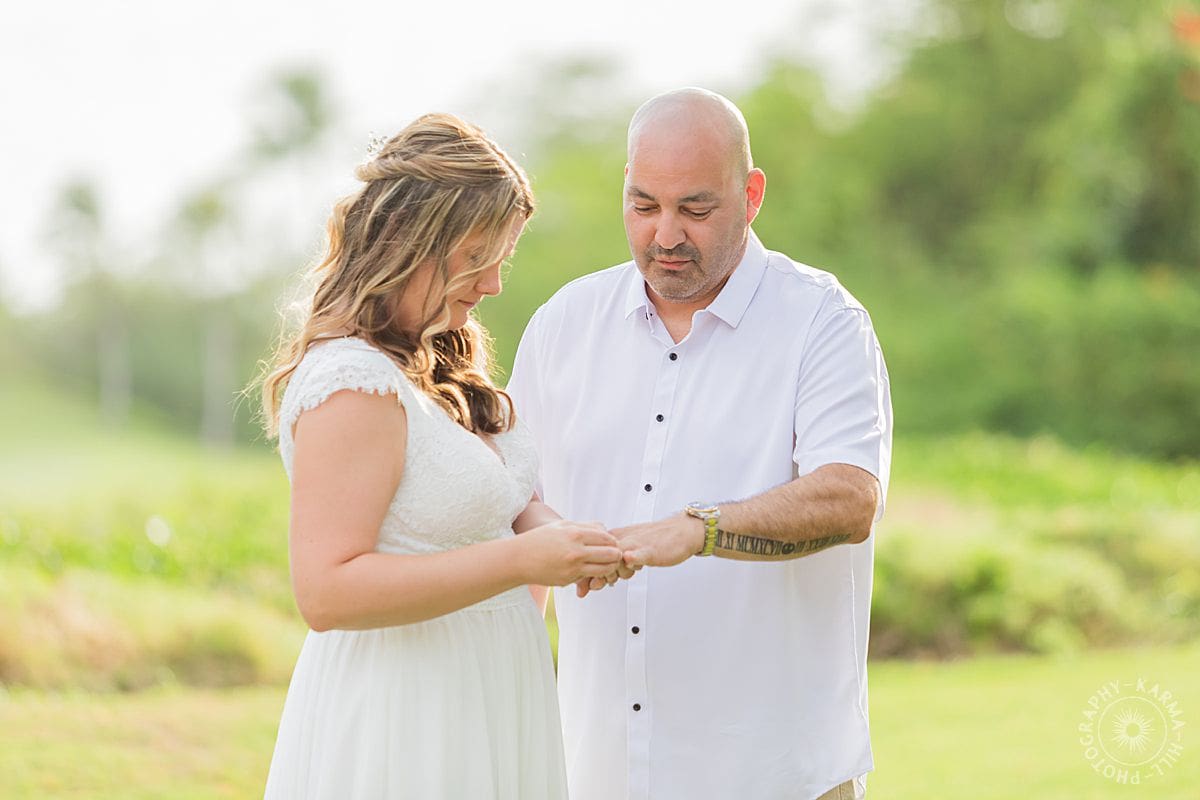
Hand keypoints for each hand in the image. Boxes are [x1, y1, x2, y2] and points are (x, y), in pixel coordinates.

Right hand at [516, 520, 621, 586]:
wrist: (518, 558)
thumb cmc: (540, 539)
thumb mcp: (561, 526)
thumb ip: (584, 527)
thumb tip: (604, 529)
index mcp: (575, 533)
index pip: (607, 537)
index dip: (614, 542)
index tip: (613, 544)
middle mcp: (576, 550)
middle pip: (611, 553)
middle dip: (616, 555)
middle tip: (615, 556)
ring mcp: (573, 567)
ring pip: (604, 569)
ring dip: (609, 568)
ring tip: (606, 565)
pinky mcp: (568, 579)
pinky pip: (589, 577)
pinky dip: (593, 575)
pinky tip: (590, 572)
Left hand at [574, 514, 703, 598]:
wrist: (680, 531)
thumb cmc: (654, 543)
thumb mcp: (628, 555)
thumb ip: (610, 568)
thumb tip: (589, 585)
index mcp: (613, 538)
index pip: (591, 558)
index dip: (585, 576)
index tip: (581, 589)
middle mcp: (620, 540)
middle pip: (599, 561)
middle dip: (596, 578)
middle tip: (600, 585)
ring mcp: (634, 544)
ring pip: (614, 560)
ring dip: (613, 574)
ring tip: (624, 574)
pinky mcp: (648, 549)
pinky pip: (637, 553)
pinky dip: (631, 557)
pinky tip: (629, 560)